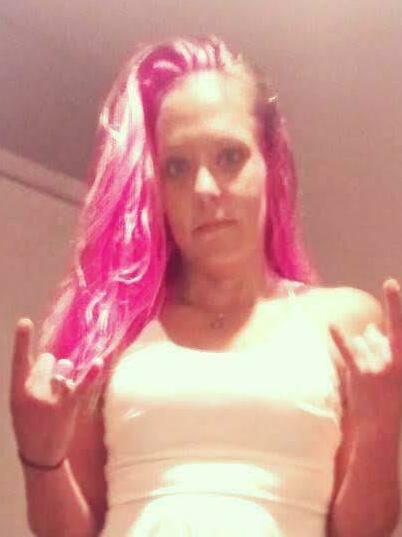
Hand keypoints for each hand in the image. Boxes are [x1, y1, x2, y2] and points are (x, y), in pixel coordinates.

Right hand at [9, 318, 102, 466]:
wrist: (39, 454)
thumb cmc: (30, 422)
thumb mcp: (20, 402)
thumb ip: (32, 379)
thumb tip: (50, 357)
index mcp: (16, 391)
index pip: (19, 360)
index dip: (22, 340)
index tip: (25, 321)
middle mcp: (33, 393)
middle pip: (47, 359)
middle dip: (50, 366)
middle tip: (47, 389)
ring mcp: (51, 399)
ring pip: (64, 367)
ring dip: (65, 374)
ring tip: (58, 397)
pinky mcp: (69, 406)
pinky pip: (82, 385)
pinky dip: (91, 374)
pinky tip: (98, 363)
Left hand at [329, 278, 401, 426]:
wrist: (381, 428)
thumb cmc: (390, 399)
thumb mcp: (395, 373)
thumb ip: (383, 348)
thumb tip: (370, 327)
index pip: (399, 326)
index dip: (395, 302)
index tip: (390, 282)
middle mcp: (392, 359)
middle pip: (374, 335)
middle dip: (371, 342)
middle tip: (375, 368)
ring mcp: (375, 366)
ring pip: (360, 343)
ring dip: (359, 352)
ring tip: (368, 378)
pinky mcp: (359, 375)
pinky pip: (347, 352)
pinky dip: (339, 339)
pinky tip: (332, 326)